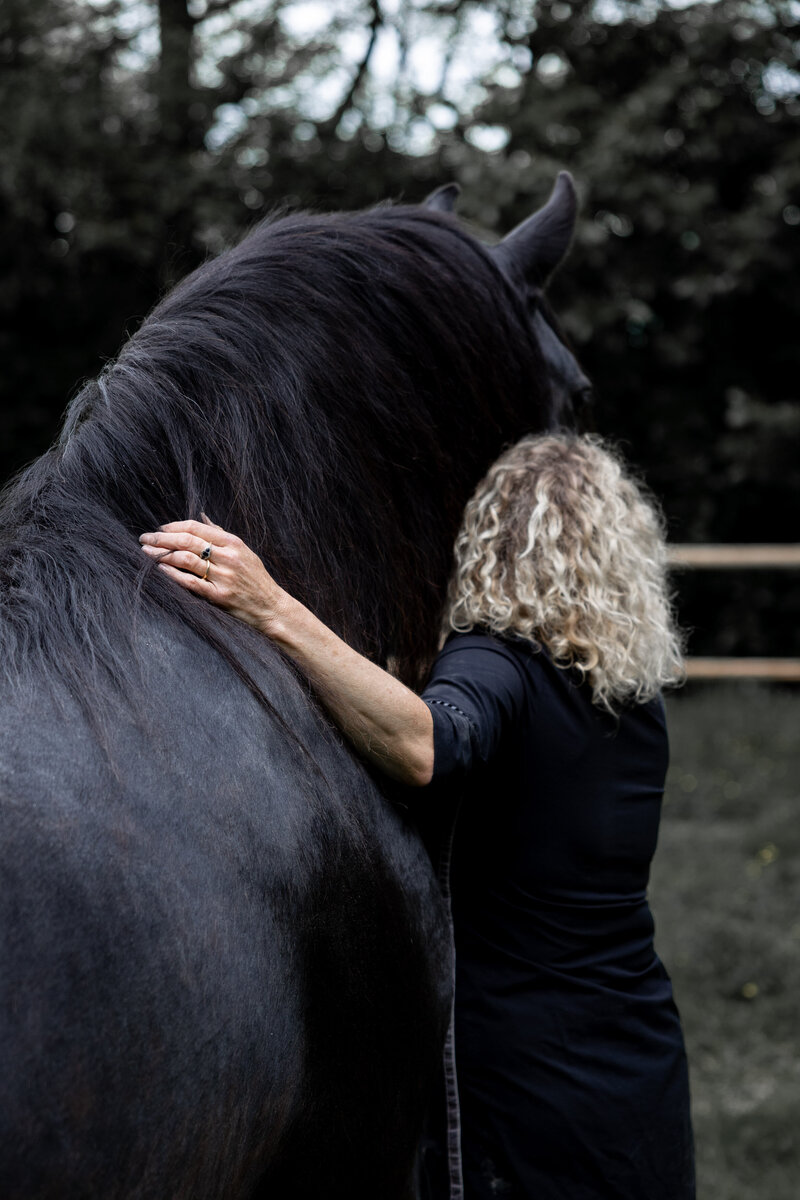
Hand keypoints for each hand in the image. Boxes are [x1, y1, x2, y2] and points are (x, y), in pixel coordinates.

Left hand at [139, 516, 288, 634]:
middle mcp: (228, 557)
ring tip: (147, 553)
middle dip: (162, 539)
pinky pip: (191, 582)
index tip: (159, 529)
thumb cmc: (256, 578)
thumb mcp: (244, 551)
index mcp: (234, 543)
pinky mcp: (219, 596)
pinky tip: (160, 569)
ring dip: (162, 555)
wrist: (271, 607)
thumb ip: (221, 534)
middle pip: (188, 541)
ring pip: (186, 559)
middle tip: (144, 538)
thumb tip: (201, 516)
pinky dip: (173, 574)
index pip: (197, 528)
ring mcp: (223, 577)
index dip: (174, 526)